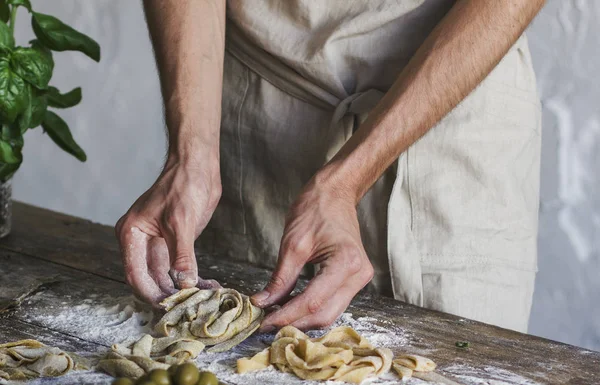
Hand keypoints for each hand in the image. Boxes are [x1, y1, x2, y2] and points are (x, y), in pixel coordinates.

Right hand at [115, 153, 221, 304]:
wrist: (198, 165)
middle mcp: (139, 242)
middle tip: (191, 307)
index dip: (151, 294)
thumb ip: (182, 254)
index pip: (135, 275)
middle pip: (149, 280)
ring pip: (165, 277)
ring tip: (206, 298)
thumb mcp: (182, 222)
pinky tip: (209, 286)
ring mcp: (157, 244)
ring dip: (184, 289)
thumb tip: (184, 283)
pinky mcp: (174, 244)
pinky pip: (179, 268)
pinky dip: (192, 278)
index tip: (170, 307)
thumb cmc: (184, 184)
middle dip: (170, 294)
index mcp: (131, 234)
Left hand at [251, 175, 373, 330]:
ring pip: (330, 313)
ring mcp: (359, 278)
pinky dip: (311, 309)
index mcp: (346, 262)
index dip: (286, 315)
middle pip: (324, 314)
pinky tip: (290, 307)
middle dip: (294, 322)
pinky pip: (332, 303)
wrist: (335, 193)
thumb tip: (263, 303)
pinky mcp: (353, 279)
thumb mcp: (293, 243)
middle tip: (266, 325)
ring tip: (275, 316)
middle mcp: (358, 274)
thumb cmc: (316, 208)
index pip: (313, 301)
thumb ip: (280, 278)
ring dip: (302, 318)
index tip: (263, 323)